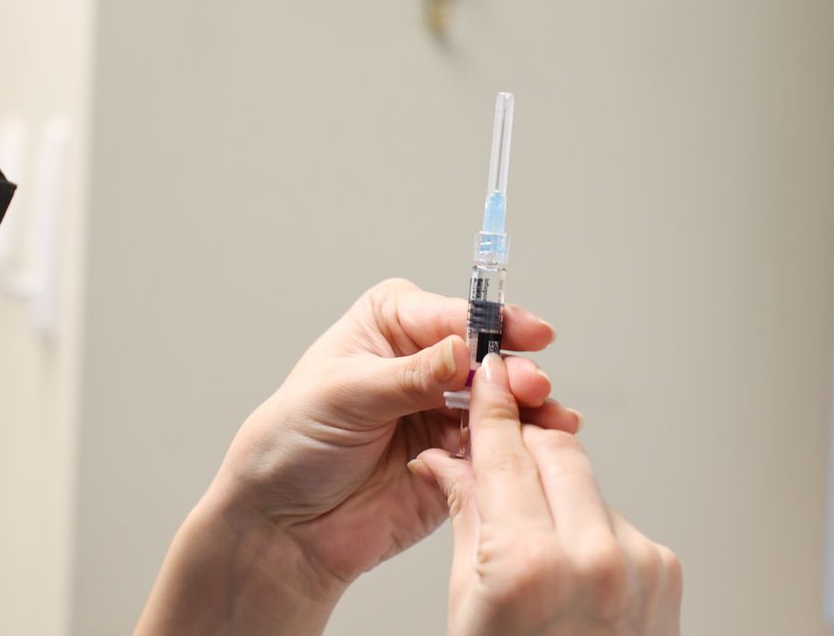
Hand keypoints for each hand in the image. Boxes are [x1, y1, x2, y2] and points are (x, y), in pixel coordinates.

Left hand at [208, 278, 572, 590]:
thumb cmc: (293, 441)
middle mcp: (425, 360)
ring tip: (548, 418)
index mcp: (391, 324)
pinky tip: (538, 448)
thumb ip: (409, 375)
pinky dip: (519, 448)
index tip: (526, 333)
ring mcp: (445, 409)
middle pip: (488, 356)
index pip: (453, 314)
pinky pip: (498, 448)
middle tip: (531, 386)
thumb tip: (462, 350)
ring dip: (527, 409)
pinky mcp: (459, 457)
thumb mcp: (346, 395)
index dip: (493, 323)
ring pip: (502, 401)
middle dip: (513, 370)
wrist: (285, 520)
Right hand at [412, 355, 682, 635]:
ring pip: (585, 479)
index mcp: (529, 564)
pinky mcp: (664, 571)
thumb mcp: (468, 600)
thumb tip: (448, 456)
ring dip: (552, 481)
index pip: (504, 451)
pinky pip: (613, 516)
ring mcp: (638, 564)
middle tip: (495, 437)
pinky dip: (584, 520)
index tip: (484, 375)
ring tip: (525, 519)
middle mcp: (593, 557)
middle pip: (554, 448)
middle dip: (522, 438)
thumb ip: (467, 513)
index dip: (490, 406)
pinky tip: (564, 553)